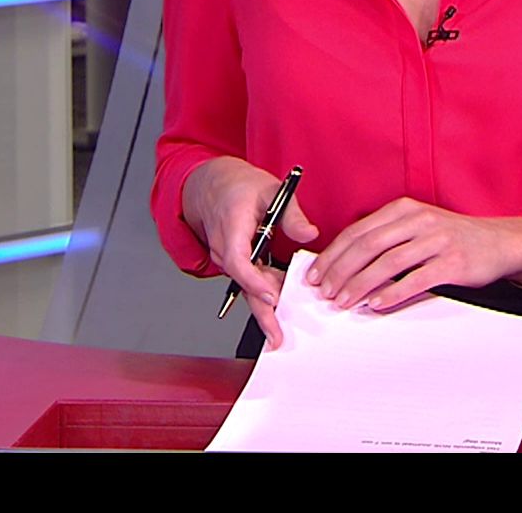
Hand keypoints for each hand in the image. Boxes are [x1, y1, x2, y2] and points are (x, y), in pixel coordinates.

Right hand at [181, 157, 317, 347]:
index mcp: (232, 226)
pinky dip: (264, 292)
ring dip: (268, 302)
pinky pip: (248, 281)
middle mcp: (225, 247)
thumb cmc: (239, 186)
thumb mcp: (272, 189)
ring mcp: (226, 257)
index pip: (238, 260)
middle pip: (243, 284)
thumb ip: (291, 213)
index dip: (255, 281)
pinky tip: (282, 305)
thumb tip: (310, 234)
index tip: (273, 296)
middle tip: (277, 336)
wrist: (211, 185)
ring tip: (289, 323)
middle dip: (261, 312)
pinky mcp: (233, 263)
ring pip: (247, 286)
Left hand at [304, 198, 521, 312]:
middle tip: (325, 291)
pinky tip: (376, 304)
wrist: (500, 242)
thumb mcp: (418, 226)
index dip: (334, 254)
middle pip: (368, 246)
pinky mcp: (453, 263)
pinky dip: (393, 293)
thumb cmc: (453, 238)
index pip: (359, 231)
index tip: (317, 274)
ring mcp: (436, 240)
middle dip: (341, 271)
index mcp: (404, 209)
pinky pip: (416, 279)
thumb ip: (387, 237)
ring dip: (360, 284)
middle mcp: (418, 221)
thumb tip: (346, 262)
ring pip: (388, 263)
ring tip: (344, 301)